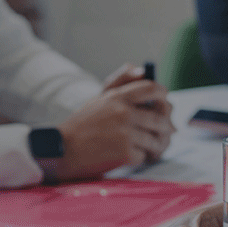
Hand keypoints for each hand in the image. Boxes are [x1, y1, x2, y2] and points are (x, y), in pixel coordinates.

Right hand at [53, 64, 175, 179]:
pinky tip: (133, 156)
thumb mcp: (99, 99)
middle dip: (165, 127)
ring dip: (156, 145)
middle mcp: (124, 113)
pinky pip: (145, 155)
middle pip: (161, 118)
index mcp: (118, 98)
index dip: (163, 95)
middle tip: (165, 132)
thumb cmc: (82, 125)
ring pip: (156, 139)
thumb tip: (140, 69)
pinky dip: (141, 157)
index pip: (152, 88)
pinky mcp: (126, 153)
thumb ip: (120, 82)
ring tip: (151, 147)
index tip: (164, 101)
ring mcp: (126, 134)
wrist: (62, 150)